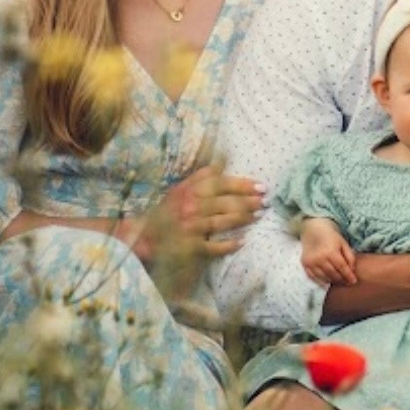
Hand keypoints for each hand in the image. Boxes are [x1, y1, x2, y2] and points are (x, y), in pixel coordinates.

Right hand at [135, 163, 264, 264]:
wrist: (144, 236)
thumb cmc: (167, 211)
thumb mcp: (180, 188)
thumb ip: (201, 176)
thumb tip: (222, 163)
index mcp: (190, 191)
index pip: (221, 184)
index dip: (243, 185)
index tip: (261, 186)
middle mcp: (191, 207)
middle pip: (227, 203)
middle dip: (250, 202)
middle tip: (266, 202)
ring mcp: (190, 228)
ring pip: (223, 222)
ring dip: (244, 219)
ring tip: (259, 216)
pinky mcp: (189, 246)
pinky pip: (213, 246)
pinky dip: (229, 245)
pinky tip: (241, 242)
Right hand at [300, 217, 357, 285]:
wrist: (313, 229)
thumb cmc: (331, 236)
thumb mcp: (343, 243)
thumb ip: (350, 257)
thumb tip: (352, 271)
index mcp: (331, 251)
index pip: (342, 268)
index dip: (348, 276)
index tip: (354, 281)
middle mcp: (320, 258)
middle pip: (333, 274)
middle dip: (341, 279)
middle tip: (347, 282)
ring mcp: (311, 262)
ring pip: (324, 277)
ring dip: (332, 281)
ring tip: (338, 281)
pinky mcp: (305, 264)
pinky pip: (313, 277)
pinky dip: (320, 281)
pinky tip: (327, 282)